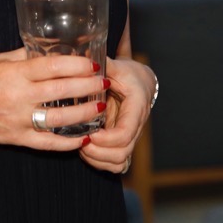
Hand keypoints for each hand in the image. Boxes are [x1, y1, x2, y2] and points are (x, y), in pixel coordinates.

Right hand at [0, 48, 108, 151]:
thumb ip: (25, 57)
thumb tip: (53, 49)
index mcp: (12, 74)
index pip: (51, 67)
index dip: (76, 65)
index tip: (93, 63)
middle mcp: (16, 98)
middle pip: (60, 92)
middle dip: (87, 86)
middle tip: (105, 81)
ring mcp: (16, 121)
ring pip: (58, 119)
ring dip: (83, 113)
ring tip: (99, 106)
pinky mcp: (15, 139)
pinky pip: (46, 144)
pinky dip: (67, 142)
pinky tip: (83, 137)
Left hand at [79, 58, 155, 173]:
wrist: (141, 83)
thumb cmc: (129, 75)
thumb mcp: (118, 67)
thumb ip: (105, 66)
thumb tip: (87, 59)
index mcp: (136, 108)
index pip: (125, 133)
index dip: (106, 139)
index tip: (89, 133)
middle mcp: (136, 127)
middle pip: (122, 153)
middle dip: (98, 152)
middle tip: (82, 141)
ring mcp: (131, 138)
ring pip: (119, 162)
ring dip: (98, 159)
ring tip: (82, 146)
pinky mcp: (123, 144)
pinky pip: (116, 164)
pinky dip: (101, 163)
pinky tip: (89, 151)